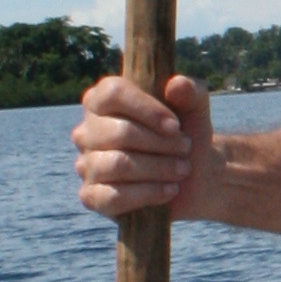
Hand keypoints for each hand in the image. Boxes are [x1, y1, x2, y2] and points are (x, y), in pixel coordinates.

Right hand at [72, 72, 215, 220]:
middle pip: (119, 132)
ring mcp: (85, 164)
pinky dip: (148, 193)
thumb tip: (175, 84)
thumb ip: (191, 91)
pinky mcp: (91, 196)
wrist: (195, 175)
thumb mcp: (195, 108)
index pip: (113, 93)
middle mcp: (87, 131)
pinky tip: (169, 190)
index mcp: (102, 99)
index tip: (175, 125)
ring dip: (158, 168)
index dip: (147, 109)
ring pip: (118, 165)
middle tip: (186, 149)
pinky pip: (113, 197)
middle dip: (160, 144)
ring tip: (182, 169)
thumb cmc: (185, 134)